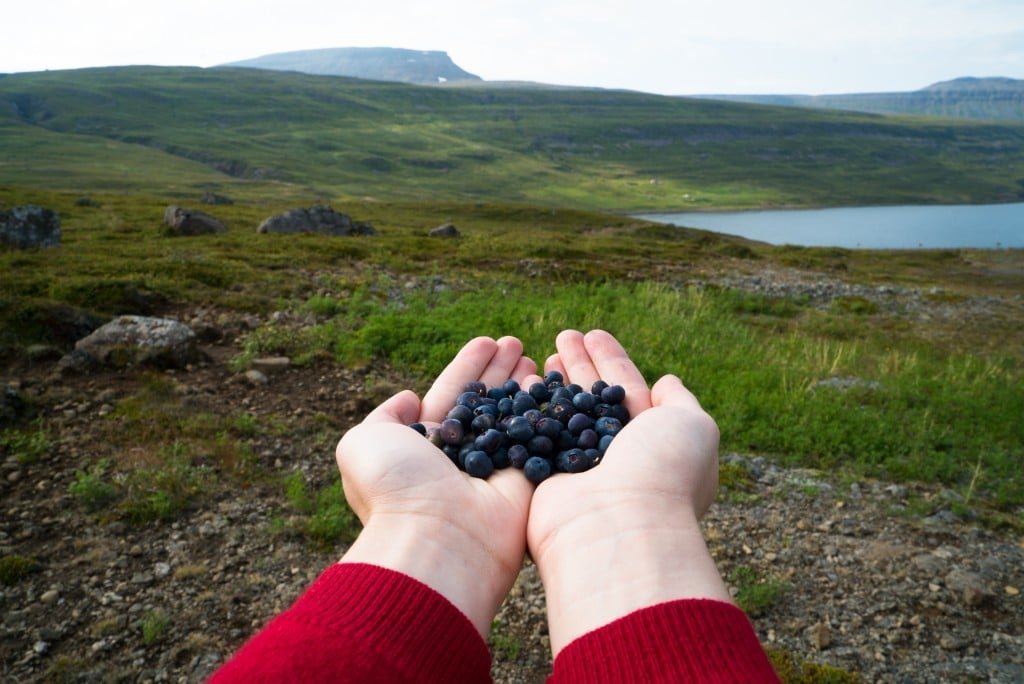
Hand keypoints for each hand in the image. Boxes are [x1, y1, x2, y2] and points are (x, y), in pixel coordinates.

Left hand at [335, 336, 536, 636]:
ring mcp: (494, 470)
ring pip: (511, 417)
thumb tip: (410, 398)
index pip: (450, 395)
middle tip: (515, 342)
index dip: (468, 367)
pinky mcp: (523, 483)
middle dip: (499, 370)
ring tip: (534, 356)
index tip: (486, 341)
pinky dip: (542, 412)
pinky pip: (535, 439)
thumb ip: (385, 414)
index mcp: (423, 445)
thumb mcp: (364, 441)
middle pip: (484, 401)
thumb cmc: (396, 488)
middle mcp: (459, 456)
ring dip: (523, 385)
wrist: (438, 536)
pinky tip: (548, 383)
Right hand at [525, 329, 731, 654]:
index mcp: (653, 446)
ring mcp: (580, 472)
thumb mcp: (692, 426)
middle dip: (580, 366)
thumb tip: (666, 381)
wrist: (617, 524)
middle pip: (594, 400)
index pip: (630, 393)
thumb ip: (680, 401)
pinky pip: (539, 436)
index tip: (593, 334)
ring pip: (566, 416)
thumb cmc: (662, 471)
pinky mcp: (547, 483)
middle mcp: (617, 460)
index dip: (612, 362)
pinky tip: (522, 383)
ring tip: (544, 352)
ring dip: (556, 383)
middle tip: (563, 335)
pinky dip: (532, 409)